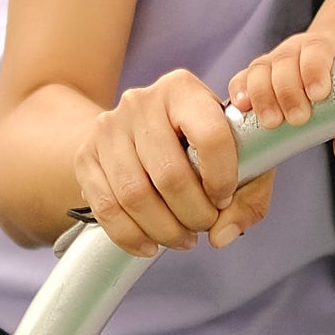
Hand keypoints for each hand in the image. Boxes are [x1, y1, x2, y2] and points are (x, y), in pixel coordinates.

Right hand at [73, 68, 242, 256]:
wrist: (138, 130)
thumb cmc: (198, 143)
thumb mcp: (236, 157)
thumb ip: (248, 196)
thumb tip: (223, 235)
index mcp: (182, 89)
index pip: (210, 136)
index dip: (222, 178)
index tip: (225, 198)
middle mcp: (141, 102)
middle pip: (170, 174)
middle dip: (193, 214)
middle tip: (204, 225)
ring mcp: (108, 129)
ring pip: (135, 196)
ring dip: (164, 230)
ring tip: (183, 238)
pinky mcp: (86, 156)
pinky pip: (106, 208)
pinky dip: (131, 237)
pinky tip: (150, 245)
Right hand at [229, 34, 334, 161]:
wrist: (333, 56)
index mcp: (323, 47)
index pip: (317, 50)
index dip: (314, 69)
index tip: (318, 94)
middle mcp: (294, 49)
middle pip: (285, 61)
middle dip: (288, 90)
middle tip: (296, 119)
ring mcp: (272, 60)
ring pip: (260, 68)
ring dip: (262, 95)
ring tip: (270, 121)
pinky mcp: (255, 74)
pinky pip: (241, 77)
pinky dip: (239, 90)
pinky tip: (240, 107)